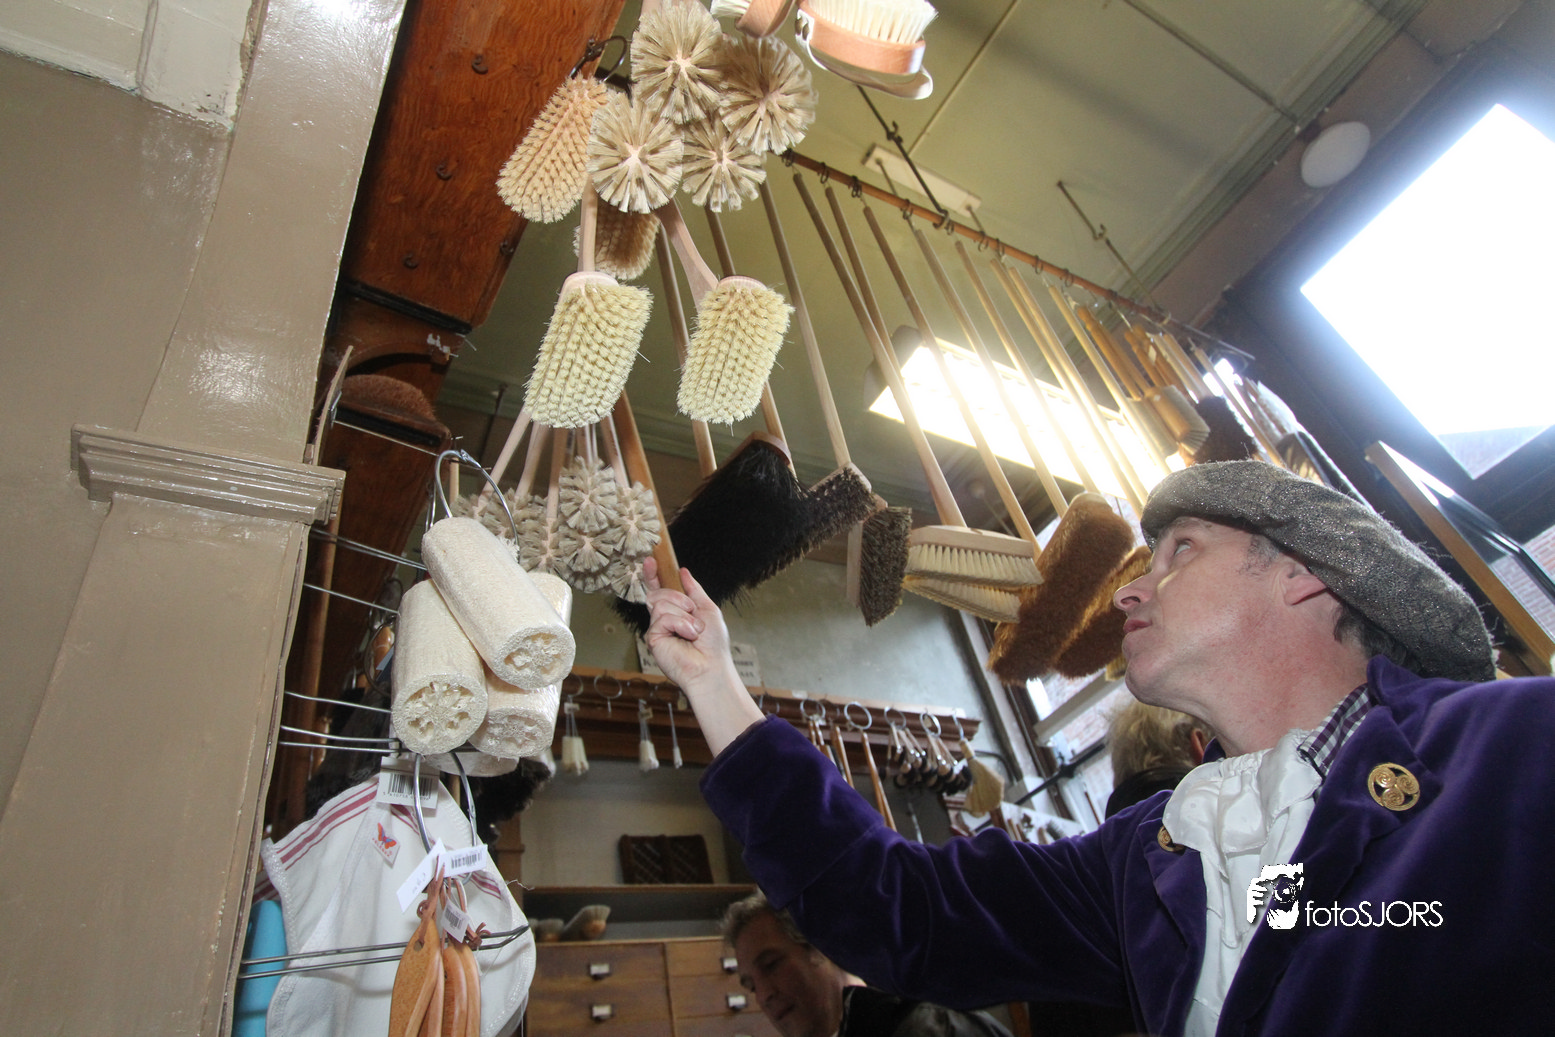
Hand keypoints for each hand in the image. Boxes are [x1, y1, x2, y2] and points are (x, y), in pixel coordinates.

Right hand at [643, 557, 763, 753]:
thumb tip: (683, 570)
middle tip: (692, 611)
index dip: (653, 575)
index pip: (659, 589)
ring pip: (660, 603)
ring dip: (683, 613)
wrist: (711, 666)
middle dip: (677, 597)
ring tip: (693, 630)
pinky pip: (661, 618)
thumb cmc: (713, 643)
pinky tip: (687, 635)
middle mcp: (664, 618)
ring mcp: (657, 628)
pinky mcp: (653, 638)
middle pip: (658, 592)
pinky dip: (679, 623)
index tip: (651, 559)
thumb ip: (694, 589)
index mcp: (676, 610)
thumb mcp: (708, 608)